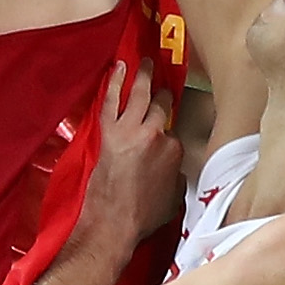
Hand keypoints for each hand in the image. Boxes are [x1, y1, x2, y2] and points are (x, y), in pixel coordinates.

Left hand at [84, 61, 183, 251]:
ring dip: (144, 74)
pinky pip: (112, 100)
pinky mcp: (108, 133)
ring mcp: (130, 131)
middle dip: (162, 94)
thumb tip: (172, 168)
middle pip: (161, 105)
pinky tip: (119, 67)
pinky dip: (115, 82)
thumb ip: (176, 174)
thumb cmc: (142, 217)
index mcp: (174, 150)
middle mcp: (155, 135)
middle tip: (162, 83)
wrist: (112, 224)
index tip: (165, 126)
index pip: (174, 129)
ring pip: (140, 94)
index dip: (168, 130)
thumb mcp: (174, 197)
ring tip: (147, 60)